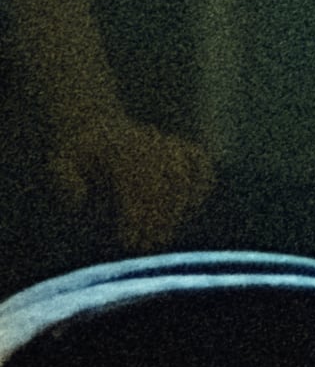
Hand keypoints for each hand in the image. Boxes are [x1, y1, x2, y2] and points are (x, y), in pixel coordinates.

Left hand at [48, 112, 215, 253]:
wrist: (94, 122)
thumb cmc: (76, 151)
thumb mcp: (60, 162)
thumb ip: (66, 181)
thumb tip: (80, 200)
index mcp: (120, 152)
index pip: (135, 189)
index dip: (135, 218)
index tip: (130, 242)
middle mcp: (147, 146)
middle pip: (162, 187)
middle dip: (158, 220)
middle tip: (150, 245)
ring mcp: (165, 143)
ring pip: (182, 176)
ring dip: (179, 207)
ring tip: (168, 232)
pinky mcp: (177, 143)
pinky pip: (199, 160)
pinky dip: (203, 179)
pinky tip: (194, 202)